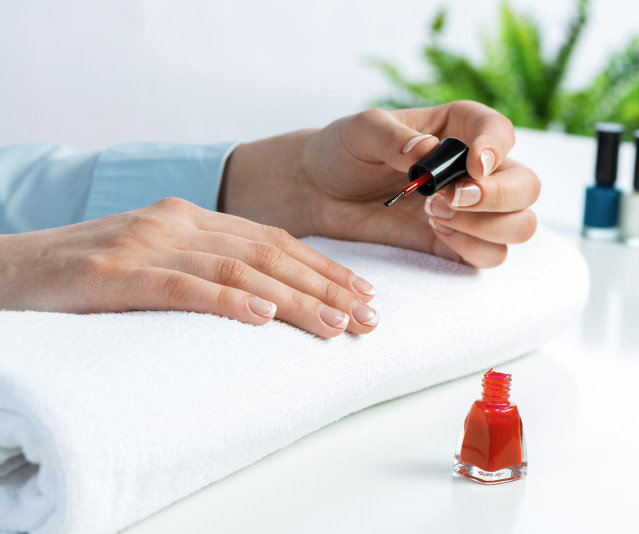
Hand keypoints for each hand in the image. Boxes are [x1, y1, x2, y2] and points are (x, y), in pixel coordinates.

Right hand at [0, 198, 377, 336]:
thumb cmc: (91, 272)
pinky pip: (183, 286)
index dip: (325, 266)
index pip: (276, 240)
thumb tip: (272, 302)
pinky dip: (228, 301)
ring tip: (335, 324)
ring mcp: (147, 243)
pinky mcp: (116, 273)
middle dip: (325, 286)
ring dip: (294, 299)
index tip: (365, 293)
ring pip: (238, 270)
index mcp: (194, 216)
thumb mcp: (159, 258)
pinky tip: (263, 319)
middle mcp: (179, 221)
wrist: (11, 270)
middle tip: (369, 317)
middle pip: (270, 254)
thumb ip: (209, 268)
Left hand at [221, 101, 539, 267]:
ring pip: (520, 225)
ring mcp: (473, 210)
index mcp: (460, 128)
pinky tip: (437, 234)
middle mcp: (476, 169)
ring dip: (486, 227)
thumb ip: (392, 137)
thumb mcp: (361, 132)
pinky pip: (493, 255)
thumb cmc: (344, 151)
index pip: (500, 132)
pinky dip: (474, 250)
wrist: (321, 191)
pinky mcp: (459, 243)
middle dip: (497, 198)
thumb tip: (427, 152)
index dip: (497, 149)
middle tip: (446, 200)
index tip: (475, 165)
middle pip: (527, 186)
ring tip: (435, 216)